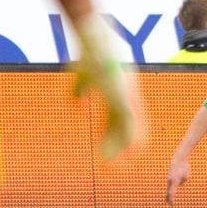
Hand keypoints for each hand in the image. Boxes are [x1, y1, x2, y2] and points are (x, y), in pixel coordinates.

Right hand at [70, 13, 143, 160]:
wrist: (94, 38)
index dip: (118, 138)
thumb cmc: (89, 53)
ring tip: (118, 169)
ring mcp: (126, 97)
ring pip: (128, 131)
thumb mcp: (83, 75)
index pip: (120, 120)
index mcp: (120, 92)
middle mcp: (126, 97)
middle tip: (119, 169)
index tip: (114, 153)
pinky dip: (124, 140)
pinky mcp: (122, 97)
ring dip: (121, 152)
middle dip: (121, 151)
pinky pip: (126, 123)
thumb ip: (80, 91)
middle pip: (125, 129)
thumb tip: (78, 106)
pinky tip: (121, 154)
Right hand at [165, 154, 189, 203]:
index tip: (172, 205)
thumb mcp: (186, 176)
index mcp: (174, 182)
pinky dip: (170, 187)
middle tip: (168, 203)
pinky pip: (170, 182)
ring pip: (168, 186)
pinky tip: (170, 188)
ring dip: (168, 192)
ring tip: (167, 198)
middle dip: (168, 197)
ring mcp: (169, 177)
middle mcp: (170, 180)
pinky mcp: (170, 174)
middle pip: (168, 191)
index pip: (171, 193)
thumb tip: (180, 184)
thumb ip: (182, 182)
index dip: (171, 200)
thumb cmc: (184, 167)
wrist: (179, 158)